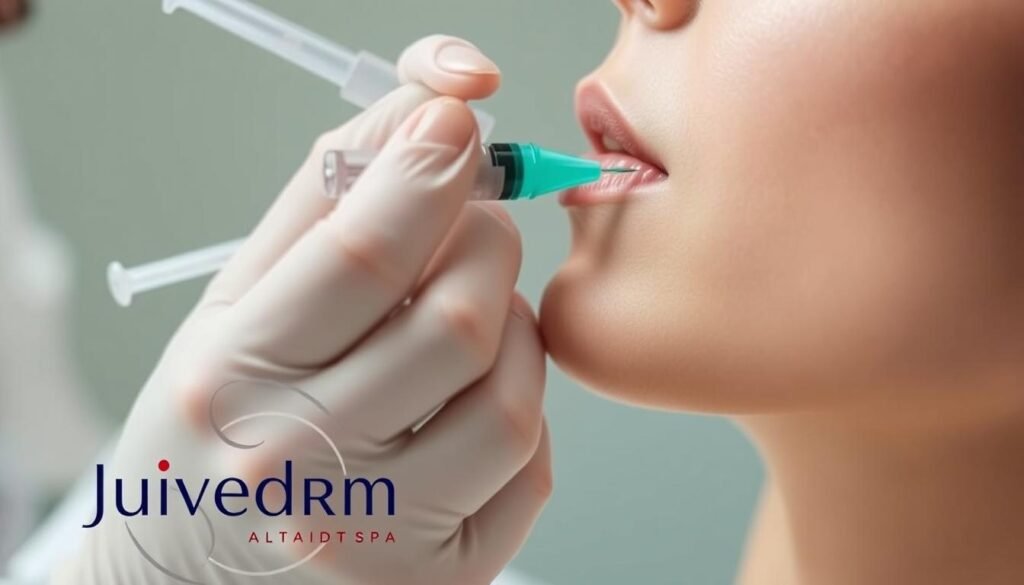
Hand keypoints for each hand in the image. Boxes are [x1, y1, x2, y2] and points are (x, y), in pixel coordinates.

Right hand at [55, 35, 550, 584]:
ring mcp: (374, 535)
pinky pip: (528, 470)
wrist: (185, 577)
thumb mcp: (229, 313)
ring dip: (516, 332)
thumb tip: (421, 118)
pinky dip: (521, 414)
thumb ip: (317, 211)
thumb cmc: (212, 431)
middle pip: (457, 323)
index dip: (428, 173)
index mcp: (234, 382)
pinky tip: (473, 402)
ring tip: (477, 319)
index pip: (362, 255)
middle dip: (487, 246)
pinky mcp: (434, 582)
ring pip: (510, 399)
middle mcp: (298, 468)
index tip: (456, 125)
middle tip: (473, 230)